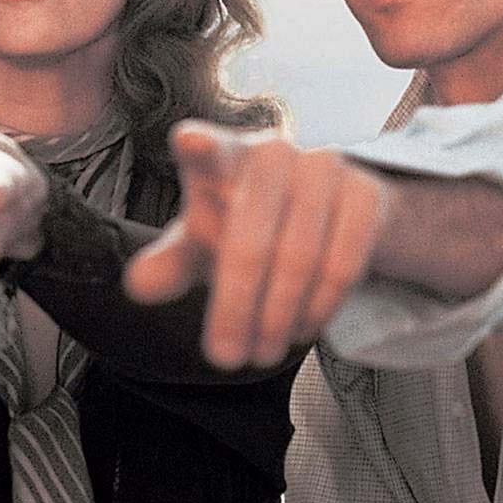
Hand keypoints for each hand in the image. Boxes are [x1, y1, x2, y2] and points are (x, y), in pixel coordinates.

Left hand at [124, 120, 388, 368]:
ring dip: (278, 318)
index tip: (189, 142)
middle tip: (225, 360)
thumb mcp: (201, 246)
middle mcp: (271, 153)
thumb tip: (137, 286)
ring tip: (262, 353)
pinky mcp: (365, 193)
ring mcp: (323, 167)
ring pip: (299, 258)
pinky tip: (304, 329)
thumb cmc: (242, 226)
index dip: (198, 145)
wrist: (324, 216)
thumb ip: (169, 263)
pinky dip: (320, 306)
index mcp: (219, 158)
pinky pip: (343, 263)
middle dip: (235, 310)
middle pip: (248, 241)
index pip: (205, 148)